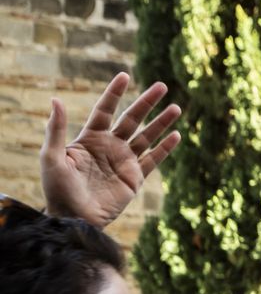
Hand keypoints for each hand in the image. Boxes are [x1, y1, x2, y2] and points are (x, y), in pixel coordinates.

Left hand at [40, 73, 180, 226]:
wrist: (75, 217)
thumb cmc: (58, 188)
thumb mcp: (51, 157)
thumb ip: (55, 129)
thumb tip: (55, 99)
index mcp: (90, 138)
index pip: (105, 110)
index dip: (115, 93)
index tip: (125, 76)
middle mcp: (110, 146)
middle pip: (132, 119)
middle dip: (147, 102)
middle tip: (162, 86)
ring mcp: (124, 162)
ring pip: (147, 136)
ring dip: (161, 122)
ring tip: (176, 108)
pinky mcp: (135, 178)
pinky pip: (153, 160)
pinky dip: (165, 148)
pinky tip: (176, 136)